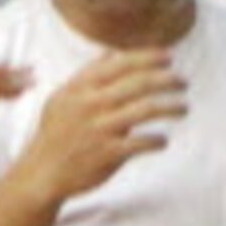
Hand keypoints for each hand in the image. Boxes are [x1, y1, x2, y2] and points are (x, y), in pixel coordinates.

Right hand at [11, 49, 185, 206]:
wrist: (41, 172)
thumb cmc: (57, 132)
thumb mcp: (63, 98)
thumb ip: (88, 75)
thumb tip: (112, 53)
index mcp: (81, 88)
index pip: (121, 64)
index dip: (149, 57)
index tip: (169, 57)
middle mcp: (91, 104)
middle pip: (139, 83)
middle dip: (167, 79)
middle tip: (184, 81)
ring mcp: (99, 129)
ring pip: (146, 109)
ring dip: (171, 107)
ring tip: (184, 108)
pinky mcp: (107, 153)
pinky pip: (141, 143)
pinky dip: (157, 140)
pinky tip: (164, 140)